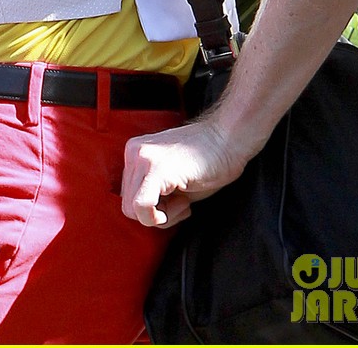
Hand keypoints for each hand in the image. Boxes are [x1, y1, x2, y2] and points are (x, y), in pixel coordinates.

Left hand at [121, 115, 246, 228]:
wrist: (228, 139)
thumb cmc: (207, 161)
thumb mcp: (169, 178)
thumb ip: (150, 192)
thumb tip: (141, 216)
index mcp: (135, 152)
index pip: (128, 198)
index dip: (152, 210)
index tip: (175, 200)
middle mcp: (134, 152)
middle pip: (128, 207)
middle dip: (156, 215)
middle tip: (182, 201)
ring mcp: (143, 158)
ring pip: (133, 211)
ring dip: (162, 216)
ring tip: (184, 198)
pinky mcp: (157, 169)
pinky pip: (142, 207)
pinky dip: (158, 218)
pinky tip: (183, 204)